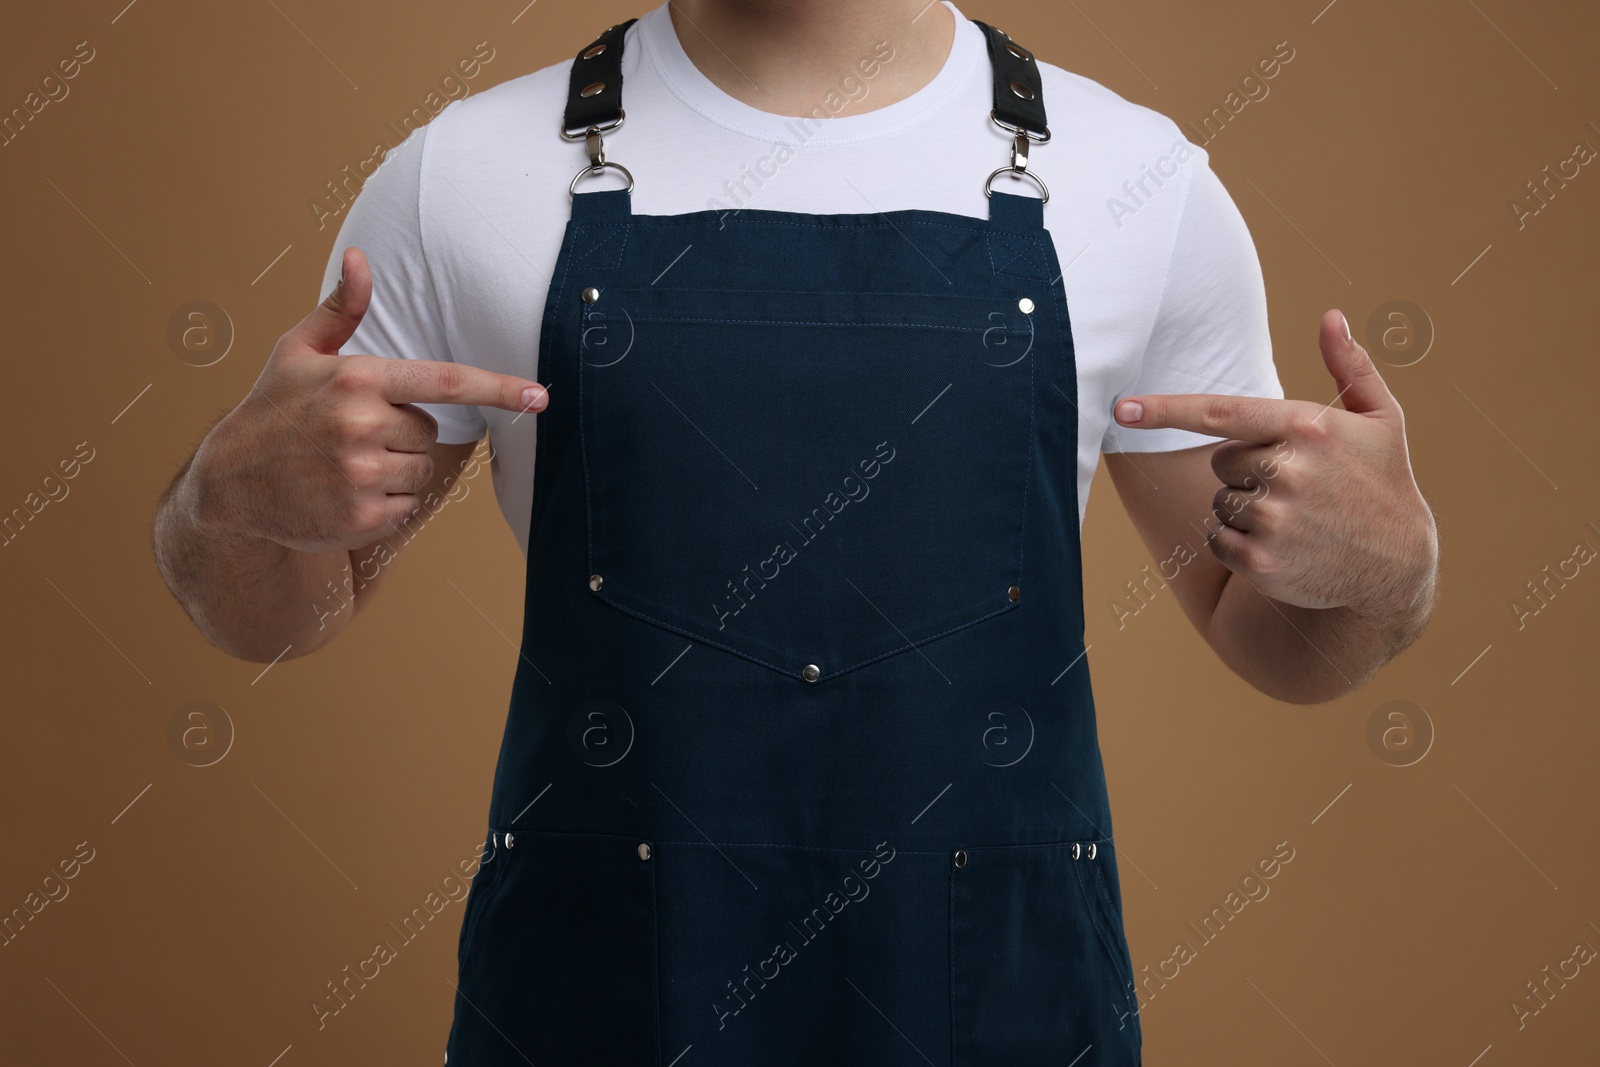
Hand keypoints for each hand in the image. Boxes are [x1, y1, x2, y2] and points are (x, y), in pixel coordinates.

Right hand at [191, 247, 547, 552]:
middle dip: (402, 433)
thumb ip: (340, 310)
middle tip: (352, 434)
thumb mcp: (297, 352)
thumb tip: (360, 259)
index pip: (446, 381)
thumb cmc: (272, 410)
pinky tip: (343, 492)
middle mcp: (362, 425)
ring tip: (344, 464)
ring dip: (395, 469)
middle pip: (430, 431)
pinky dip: (384, 502)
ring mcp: (362, 474)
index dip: (498, 388)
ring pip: (422, 470)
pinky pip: (406, 505)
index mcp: (357, 379)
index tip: (539, 396)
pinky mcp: (363, 517)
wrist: (229, 484)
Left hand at [1112, 310, 1436, 612]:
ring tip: (1298, 518)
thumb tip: (1331, 316)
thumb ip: (1349, 366)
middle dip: (1249, 471)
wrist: (1397, 569)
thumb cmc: (1384, 482)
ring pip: (1220, 502)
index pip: (1219, 411)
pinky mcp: (1261, 561)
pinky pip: (1217, 540)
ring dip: (1247, 509)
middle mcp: (1288, 469)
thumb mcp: (1381, 420)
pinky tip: (1286, 546)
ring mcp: (1274, 518)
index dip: (1164, 410)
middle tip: (1299, 486)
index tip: (1122, 408)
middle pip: (1222, 461)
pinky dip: (1240, 545)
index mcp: (1307, 426)